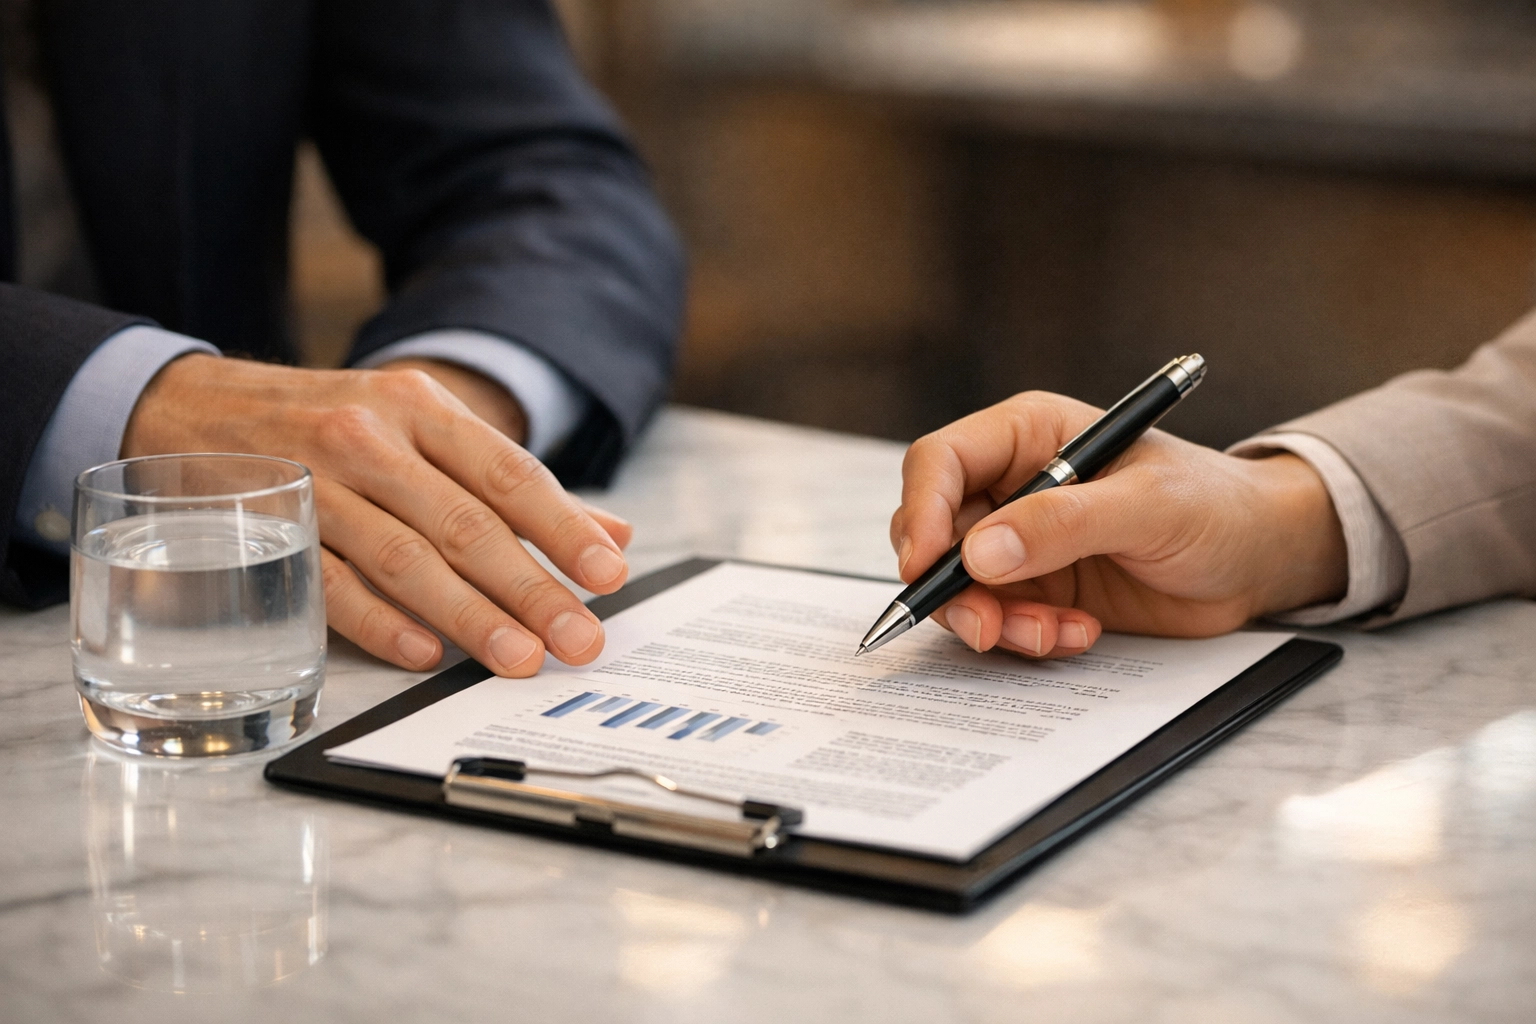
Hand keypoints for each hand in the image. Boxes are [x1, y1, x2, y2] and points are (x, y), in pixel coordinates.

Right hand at [122, 354, 631, 674]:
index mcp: (421, 408)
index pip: (509, 473)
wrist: (196, 407)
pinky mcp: (270, 531)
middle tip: (580, 639)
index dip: (563, 527)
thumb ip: (513, 485)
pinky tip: (423, 653)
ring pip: (404, 557)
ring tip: (520, 658)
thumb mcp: (424, 428)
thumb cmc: (334, 424)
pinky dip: (378, 621)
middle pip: (466, 523)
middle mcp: (371, 438)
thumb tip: (612, 535)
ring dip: (469, 614)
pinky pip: (330, 583)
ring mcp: (316, 484)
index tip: (609, 575)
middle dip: (532, 587)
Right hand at [890, 391, 1347, 657]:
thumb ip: (1064, 524)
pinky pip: (1001, 620)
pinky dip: (1028, 638)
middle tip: (986, 627)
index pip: (940, 462)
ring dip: (994, 622)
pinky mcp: (1038, 590)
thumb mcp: (1149, 506)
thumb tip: (979, 552)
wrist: (1260, 559)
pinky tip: (1080, 634)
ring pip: (961, 586)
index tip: (926, 566)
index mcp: (1029, 436)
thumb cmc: (1216, 506)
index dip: (920, 511)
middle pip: (935, 532)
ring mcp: (1021, 542)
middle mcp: (1013, 485)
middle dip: (953, 586)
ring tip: (1053, 635)